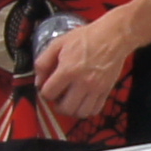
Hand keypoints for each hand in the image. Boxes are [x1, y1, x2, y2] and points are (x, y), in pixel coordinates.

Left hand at [35, 10, 136, 128]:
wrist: (112, 37)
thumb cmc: (87, 38)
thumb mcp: (58, 43)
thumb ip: (43, 62)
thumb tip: (39, 80)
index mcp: (68, 70)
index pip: (49, 93)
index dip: (45, 92)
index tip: (48, 88)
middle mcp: (83, 81)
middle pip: (65, 108)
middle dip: (57, 105)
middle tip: (58, 97)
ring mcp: (96, 88)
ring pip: (80, 113)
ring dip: (72, 110)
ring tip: (70, 101)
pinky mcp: (106, 90)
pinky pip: (95, 110)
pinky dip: (87, 110)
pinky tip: (83, 101)